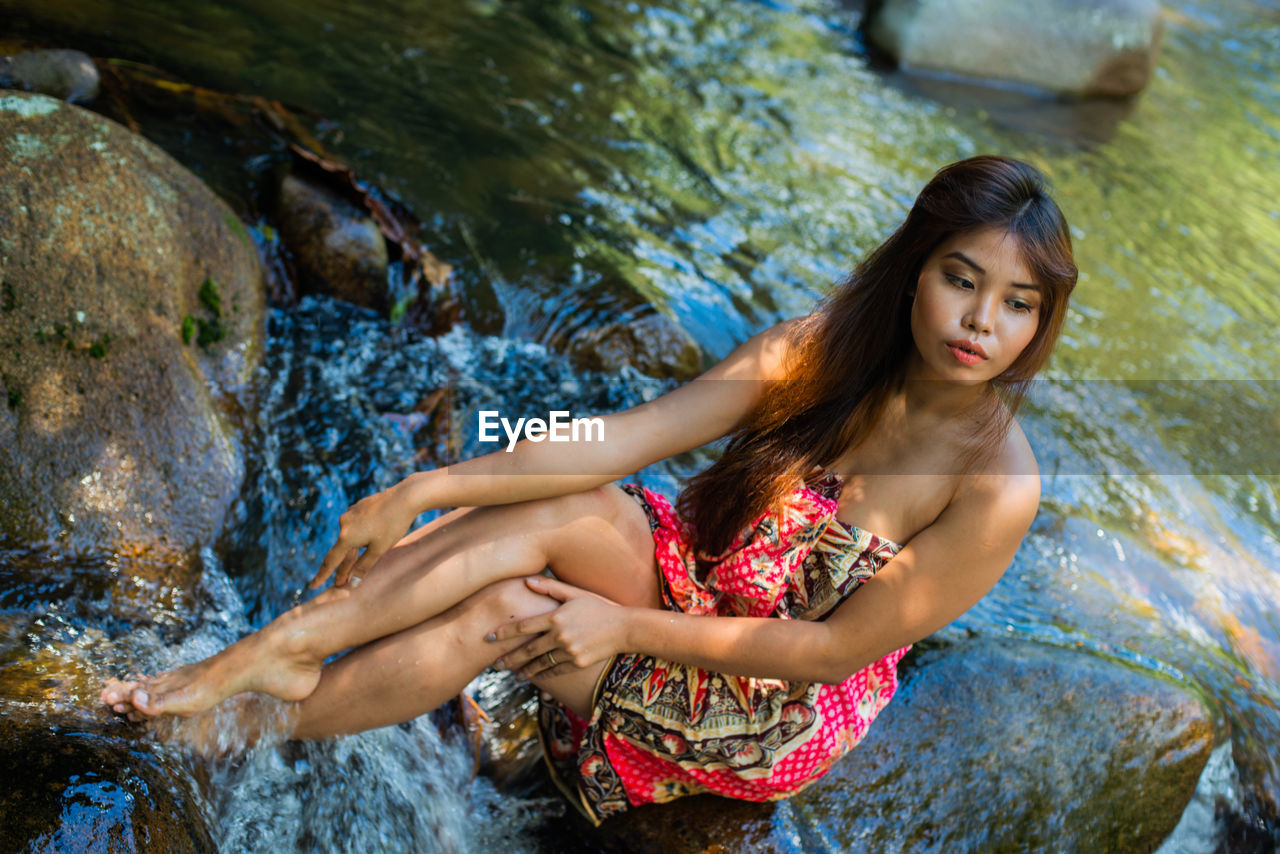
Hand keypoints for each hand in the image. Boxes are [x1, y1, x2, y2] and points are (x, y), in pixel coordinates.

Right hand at [309, 480, 418, 588]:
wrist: (405, 497)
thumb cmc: (393, 525)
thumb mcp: (379, 550)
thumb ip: (364, 566)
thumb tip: (351, 583)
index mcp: (346, 537)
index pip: (331, 561)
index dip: (322, 575)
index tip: (312, 586)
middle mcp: (344, 524)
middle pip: (341, 550)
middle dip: (343, 566)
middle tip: (341, 583)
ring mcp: (350, 513)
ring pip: (350, 537)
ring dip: (353, 549)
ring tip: (362, 558)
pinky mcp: (359, 506)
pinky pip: (356, 525)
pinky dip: (360, 535)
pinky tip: (370, 535)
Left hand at [487, 577, 628, 680]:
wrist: (624, 628)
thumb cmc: (598, 607)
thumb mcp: (575, 593)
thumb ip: (550, 588)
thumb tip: (527, 581)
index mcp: (556, 617)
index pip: (523, 627)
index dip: (503, 633)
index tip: (488, 637)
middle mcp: (560, 636)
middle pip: (527, 650)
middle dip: (508, 658)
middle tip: (494, 664)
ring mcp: (568, 652)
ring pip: (539, 663)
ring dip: (523, 669)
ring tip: (512, 673)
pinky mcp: (577, 663)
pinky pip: (555, 671)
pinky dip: (542, 674)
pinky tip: (534, 676)